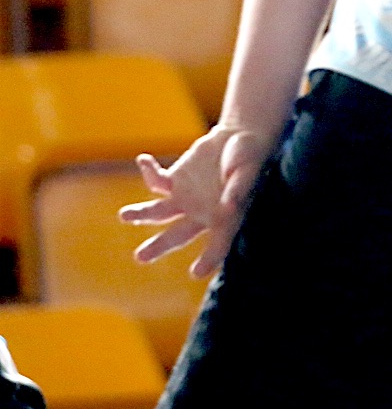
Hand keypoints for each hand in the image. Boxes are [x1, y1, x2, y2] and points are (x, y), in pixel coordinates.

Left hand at [118, 124, 272, 278]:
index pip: (218, 244)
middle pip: (176, 236)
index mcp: (224, 218)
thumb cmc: (249, 156)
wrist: (239, 136)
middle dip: (158, 246)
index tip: (196, 273)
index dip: (209, 259)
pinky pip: (156, 182)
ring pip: (158, 213)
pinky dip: (149, 171)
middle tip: (140, 257)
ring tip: (125, 215)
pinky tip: (144, 160)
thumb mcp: (246, 170)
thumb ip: (238, 188)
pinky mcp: (174, 181)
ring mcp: (184, 199)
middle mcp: (201, 215)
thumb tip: (230, 206)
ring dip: (141, 214)